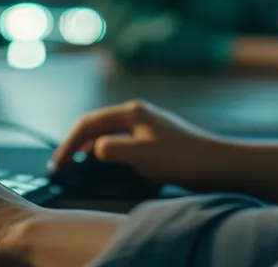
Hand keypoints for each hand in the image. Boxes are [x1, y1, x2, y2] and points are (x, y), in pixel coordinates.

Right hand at [50, 100, 235, 190]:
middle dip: (76, 143)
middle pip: (97, 125)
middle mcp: (138, 113)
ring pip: (109, 133)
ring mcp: (147, 125)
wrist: (220, 165)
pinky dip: (107, 151)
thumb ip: (112, 150)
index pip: (89, 123)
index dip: (69, 144)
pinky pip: (122, 141)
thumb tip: (95, 149)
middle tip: (61, 165)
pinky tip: (106, 163)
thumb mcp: (141, 155)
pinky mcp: (155, 139)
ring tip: (77, 164)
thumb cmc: (183, 159)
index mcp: (132, 112)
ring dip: (90, 147)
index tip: (58, 165)